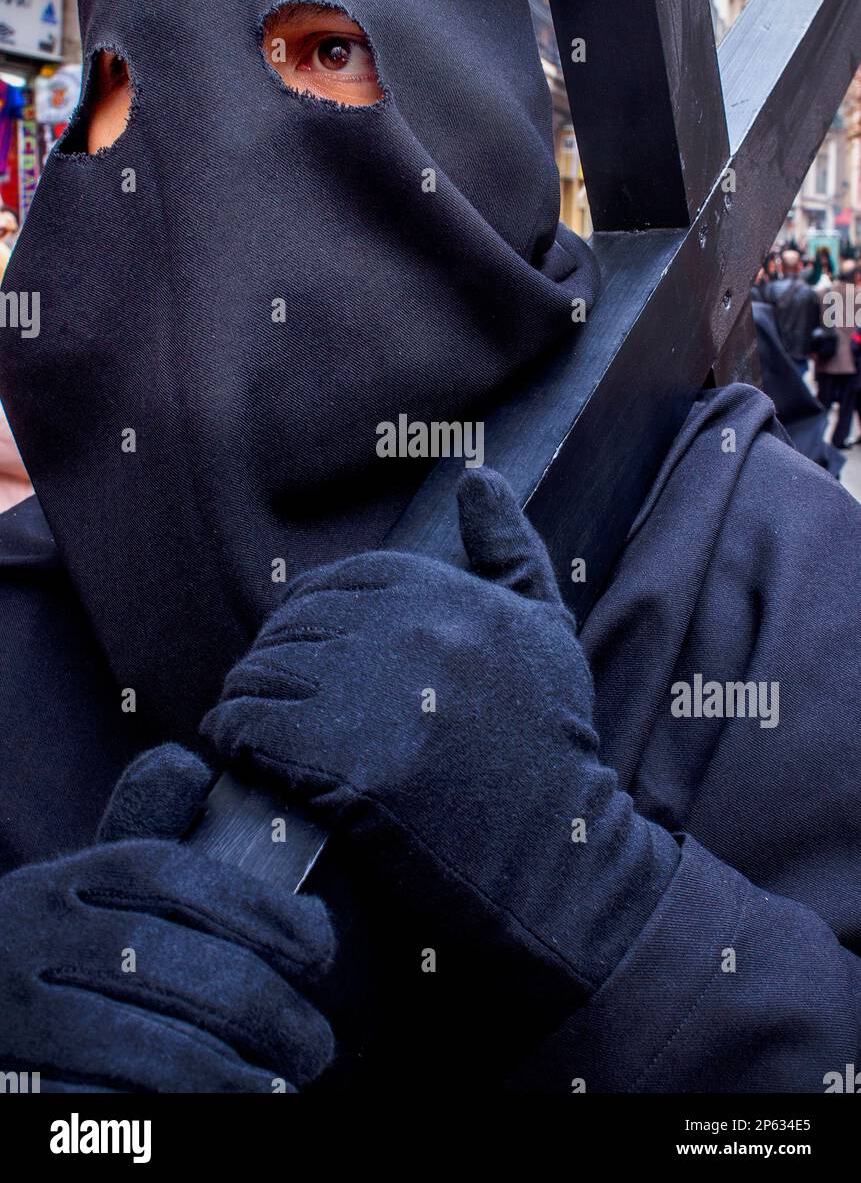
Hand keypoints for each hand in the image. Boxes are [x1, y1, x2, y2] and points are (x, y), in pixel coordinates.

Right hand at [0, 744, 333, 1091]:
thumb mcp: (80, 893)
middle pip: (163, 959)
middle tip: (316, 1044)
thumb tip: (195, 764)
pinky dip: (168, 1115)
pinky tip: (219, 1116)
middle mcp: (26, 937)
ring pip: (139, 1042)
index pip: (167, 874)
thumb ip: (140, 834)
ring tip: (283, 1089)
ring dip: (225, 1070)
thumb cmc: (51, 962)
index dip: (255, 906)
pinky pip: (100, 1108)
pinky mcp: (13, 1090)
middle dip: (258, 1003)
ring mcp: (12, 1018)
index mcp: (60, 883)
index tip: (321, 945)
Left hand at [203, 469, 678, 1005]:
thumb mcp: (544, 627)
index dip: (303, 618)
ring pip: (262, 674)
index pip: (330, 583)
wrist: (559, 852)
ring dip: (245, 698)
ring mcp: (374, 696)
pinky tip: (237, 751)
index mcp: (442, 588)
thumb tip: (478, 477)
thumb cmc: (551, 739)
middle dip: (271, 660)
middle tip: (263, 695)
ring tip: (245, 724)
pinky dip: (232, 737)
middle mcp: (406, 629)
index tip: (296, 652)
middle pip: (290, 627)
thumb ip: (509, 548)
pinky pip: (251, 729)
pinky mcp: (346, 766)